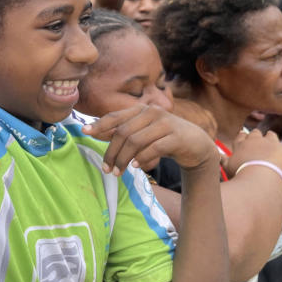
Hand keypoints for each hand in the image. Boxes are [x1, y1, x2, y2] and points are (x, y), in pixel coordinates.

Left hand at [85, 104, 217, 175]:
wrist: (197, 145)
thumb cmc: (164, 138)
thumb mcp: (143, 133)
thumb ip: (123, 131)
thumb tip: (96, 132)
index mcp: (141, 109)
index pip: (116, 116)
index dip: (99, 124)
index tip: (84, 132)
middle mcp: (152, 112)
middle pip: (123, 132)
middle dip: (111, 152)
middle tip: (106, 169)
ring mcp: (166, 123)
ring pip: (135, 141)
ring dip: (124, 159)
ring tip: (118, 172)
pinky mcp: (177, 137)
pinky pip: (154, 148)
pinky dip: (142, 158)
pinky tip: (136, 167)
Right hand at [226, 130, 281, 179]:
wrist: (260, 178)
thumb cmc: (241, 173)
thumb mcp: (227, 167)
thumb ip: (222, 159)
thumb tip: (216, 155)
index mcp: (242, 144)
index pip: (242, 136)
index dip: (243, 139)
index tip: (244, 143)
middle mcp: (257, 140)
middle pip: (256, 133)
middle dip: (257, 138)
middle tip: (258, 147)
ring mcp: (273, 143)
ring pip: (272, 135)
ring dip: (273, 140)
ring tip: (274, 149)